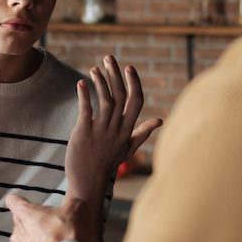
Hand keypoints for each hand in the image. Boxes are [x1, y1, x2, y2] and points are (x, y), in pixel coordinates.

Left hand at [7, 194, 96, 241]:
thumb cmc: (66, 236)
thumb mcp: (76, 209)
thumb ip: (71, 204)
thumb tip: (76, 206)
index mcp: (24, 214)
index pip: (13, 201)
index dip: (21, 200)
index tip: (25, 202)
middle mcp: (18, 233)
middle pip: (22, 223)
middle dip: (36, 223)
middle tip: (54, 224)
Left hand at [66, 56, 160, 204]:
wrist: (88, 184)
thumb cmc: (107, 164)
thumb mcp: (128, 149)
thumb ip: (143, 132)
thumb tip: (160, 120)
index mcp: (127, 130)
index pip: (136, 101)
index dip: (134, 83)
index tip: (129, 67)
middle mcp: (116, 129)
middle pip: (120, 96)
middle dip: (115, 74)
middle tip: (109, 58)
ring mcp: (100, 131)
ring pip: (105, 100)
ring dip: (100, 82)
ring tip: (94, 69)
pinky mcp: (84, 133)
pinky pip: (86, 110)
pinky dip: (84, 95)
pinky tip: (80, 83)